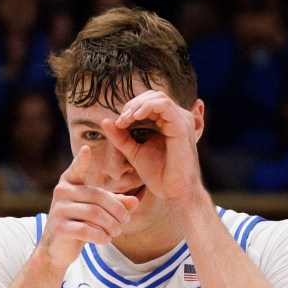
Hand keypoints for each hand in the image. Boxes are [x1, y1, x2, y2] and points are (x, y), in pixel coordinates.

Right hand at [39, 146, 138, 270]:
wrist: (56, 248)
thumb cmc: (79, 223)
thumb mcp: (97, 210)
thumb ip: (115, 204)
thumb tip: (135, 201)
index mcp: (70, 183)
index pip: (76, 169)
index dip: (81, 160)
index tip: (87, 149)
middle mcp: (62, 192)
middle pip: (98, 197)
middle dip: (117, 210)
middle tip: (125, 220)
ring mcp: (59, 210)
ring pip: (94, 214)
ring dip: (111, 225)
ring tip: (116, 231)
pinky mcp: (59, 227)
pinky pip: (86, 230)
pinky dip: (100, 236)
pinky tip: (105, 239)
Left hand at [100, 88, 202, 203]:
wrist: (174, 192)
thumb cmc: (159, 175)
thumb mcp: (134, 152)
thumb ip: (121, 137)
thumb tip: (106, 121)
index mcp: (168, 122)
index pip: (148, 102)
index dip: (130, 108)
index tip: (118, 124)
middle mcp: (177, 118)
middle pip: (152, 95)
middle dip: (132, 104)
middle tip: (121, 121)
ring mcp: (181, 120)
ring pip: (157, 97)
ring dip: (137, 105)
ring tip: (126, 119)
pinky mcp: (182, 126)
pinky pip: (163, 105)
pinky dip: (146, 107)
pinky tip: (135, 117)